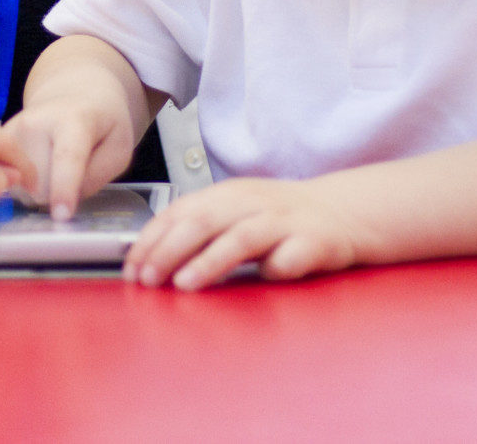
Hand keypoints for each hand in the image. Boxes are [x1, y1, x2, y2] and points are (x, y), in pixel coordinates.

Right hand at [6, 94, 136, 219]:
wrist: (73, 93)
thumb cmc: (101, 124)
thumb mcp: (119, 148)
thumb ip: (97, 176)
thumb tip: (60, 202)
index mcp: (75, 119)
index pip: (68, 157)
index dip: (64, 188)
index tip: (61, 214)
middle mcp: (35, 121)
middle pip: (41, 187)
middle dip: (57, 193)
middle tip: (71, 171)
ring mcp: (12, 130)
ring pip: (21, 190)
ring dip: (40, 189)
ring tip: (54, 164)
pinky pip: (9, 182)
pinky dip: (24, 182)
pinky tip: (37, 163)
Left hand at [123, 178, 359, 290]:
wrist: (343, 211)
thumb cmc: (280, 218)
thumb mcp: (236, 212)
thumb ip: (200, 228)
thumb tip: (150, 256)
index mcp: (228, 194)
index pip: (181, 211)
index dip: (153, 238)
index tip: (132, 266)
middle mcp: (253, 203)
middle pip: (204, 221)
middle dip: (169, 250)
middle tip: (148, 277)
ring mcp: (285, 221)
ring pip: (242, 237)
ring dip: (210, 261)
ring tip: (184, 283)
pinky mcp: (315, 241)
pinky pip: (292, 256)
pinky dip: (276, 267)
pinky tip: (264, 278)